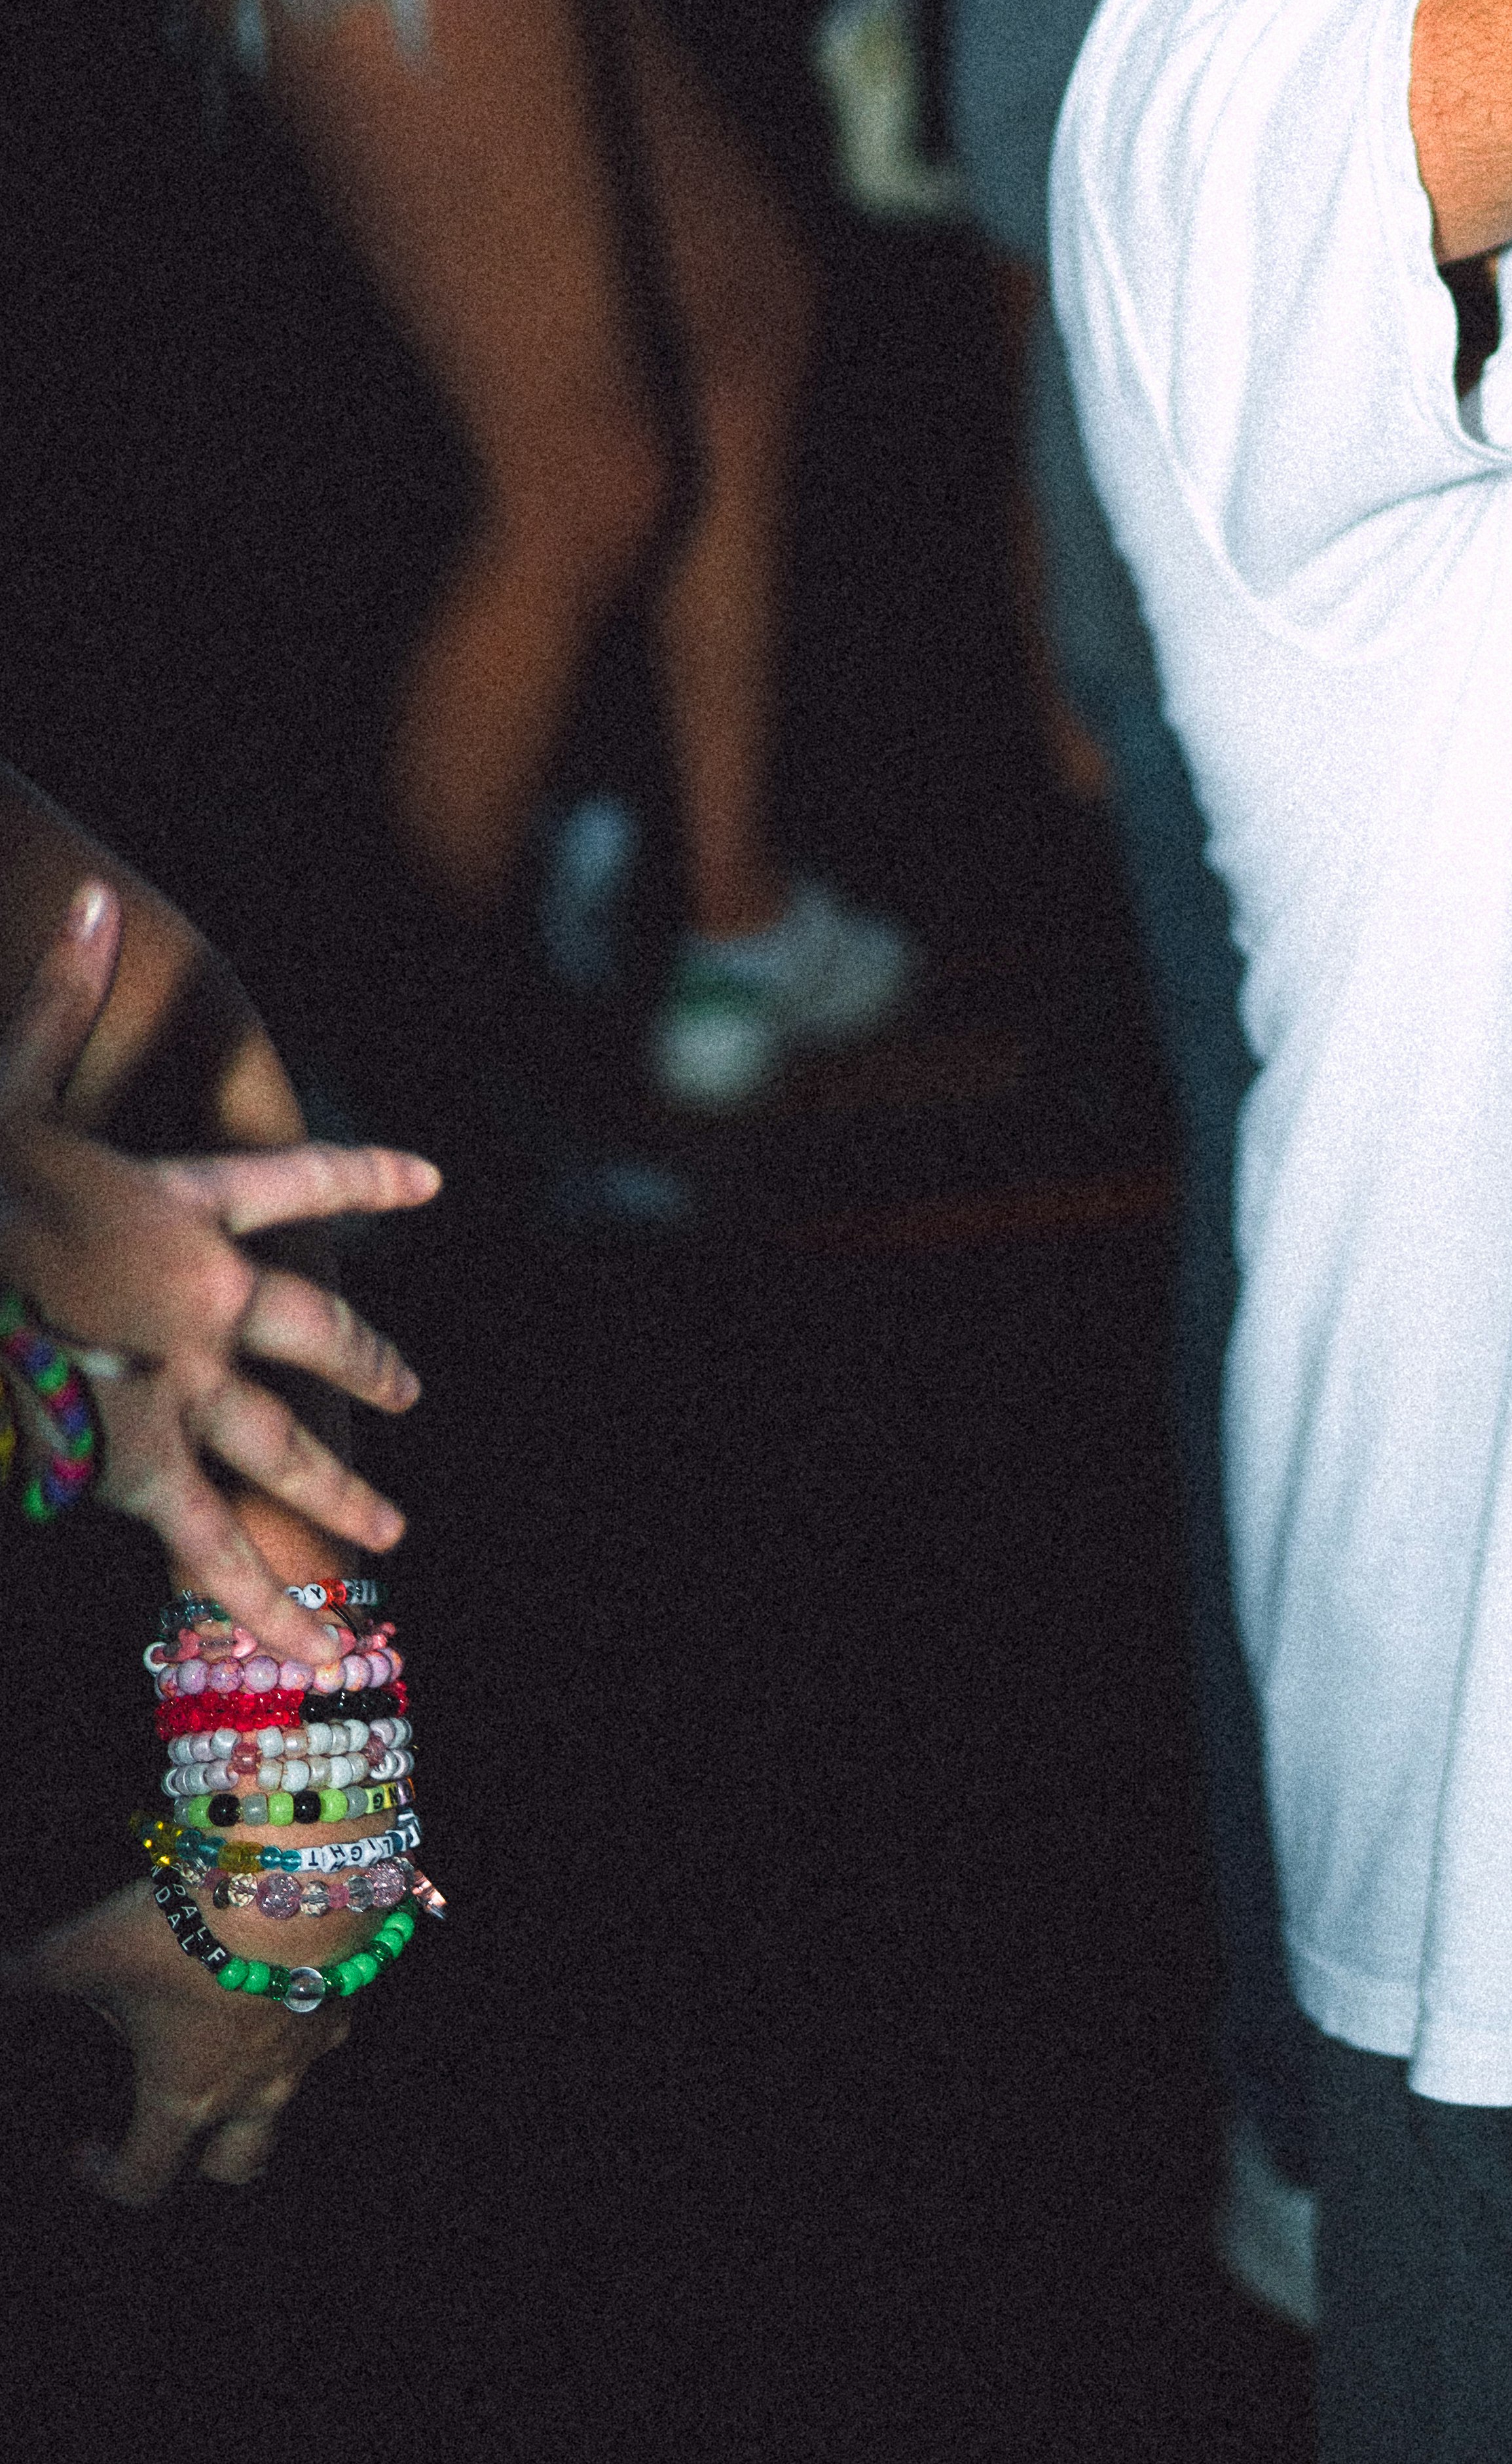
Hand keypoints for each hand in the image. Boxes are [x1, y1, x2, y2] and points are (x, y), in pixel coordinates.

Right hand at [1, 882, 436, 1659]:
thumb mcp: (8, 1084)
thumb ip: (58, 995)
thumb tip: (97, 900)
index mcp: (182, 1215)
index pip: (299, 1183)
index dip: (366, 1175)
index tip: (429, 1178)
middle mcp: (201, 1306)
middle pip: (313, 1331)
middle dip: (363, 1365)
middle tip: (410, 1397)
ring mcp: (174, 1391)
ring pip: (279, 1451)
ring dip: (338, 1495)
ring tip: (387, 1546)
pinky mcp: (131, 1465)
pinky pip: (204, 1548)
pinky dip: (255, 1602)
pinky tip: (311, 1651)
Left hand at [5, 1883, 351, 2198]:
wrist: (301, 1870)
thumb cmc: (187, 1927)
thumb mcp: (85, 1950)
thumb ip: (25, 1976)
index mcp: (184, 2097)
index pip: (142, 2181)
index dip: (103, 2175)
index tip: (81, 2146)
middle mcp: (252, 2091)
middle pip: (236, 2169)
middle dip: (199, 2161)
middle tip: (164, 2118)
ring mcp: (306, 2050)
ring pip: (285, 2107)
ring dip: (252, 2099)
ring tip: (221, 2051)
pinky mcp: (345, 2000)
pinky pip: (319, 2035)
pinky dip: (292, 2029)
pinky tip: (273, 1986)